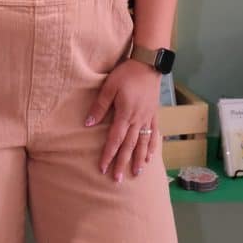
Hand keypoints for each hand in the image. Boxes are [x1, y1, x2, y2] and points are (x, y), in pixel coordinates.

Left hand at [84, 58, 160, 181]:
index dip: (109, 155)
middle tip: (117, 179)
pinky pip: (154, 133)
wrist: (148, 63)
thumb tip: (88, 124)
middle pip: (129, 145)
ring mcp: (148, 117)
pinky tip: (151, 156)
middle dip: (123, 162)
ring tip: (136, 173)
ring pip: (143, 143)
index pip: (115, 140)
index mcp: (125, 114)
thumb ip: (99, 106)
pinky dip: (152, 146)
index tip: (103, 168)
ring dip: (139, 159)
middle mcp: (137, 120)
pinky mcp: (154, 113)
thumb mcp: (109, 86)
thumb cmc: (126, 73)